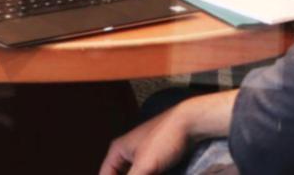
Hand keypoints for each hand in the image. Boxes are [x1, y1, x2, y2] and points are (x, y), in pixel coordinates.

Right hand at [99, 91, 236, 174]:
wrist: (189, 124)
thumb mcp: (145, 165)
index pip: (105, 174)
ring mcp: (142, 155)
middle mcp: (127, 152)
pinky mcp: (155, 159)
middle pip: (119, 174)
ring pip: (134, 173)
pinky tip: (159, 174)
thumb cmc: (164, 139)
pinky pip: (146, 172)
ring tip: (152, 174)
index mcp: (118, 150)